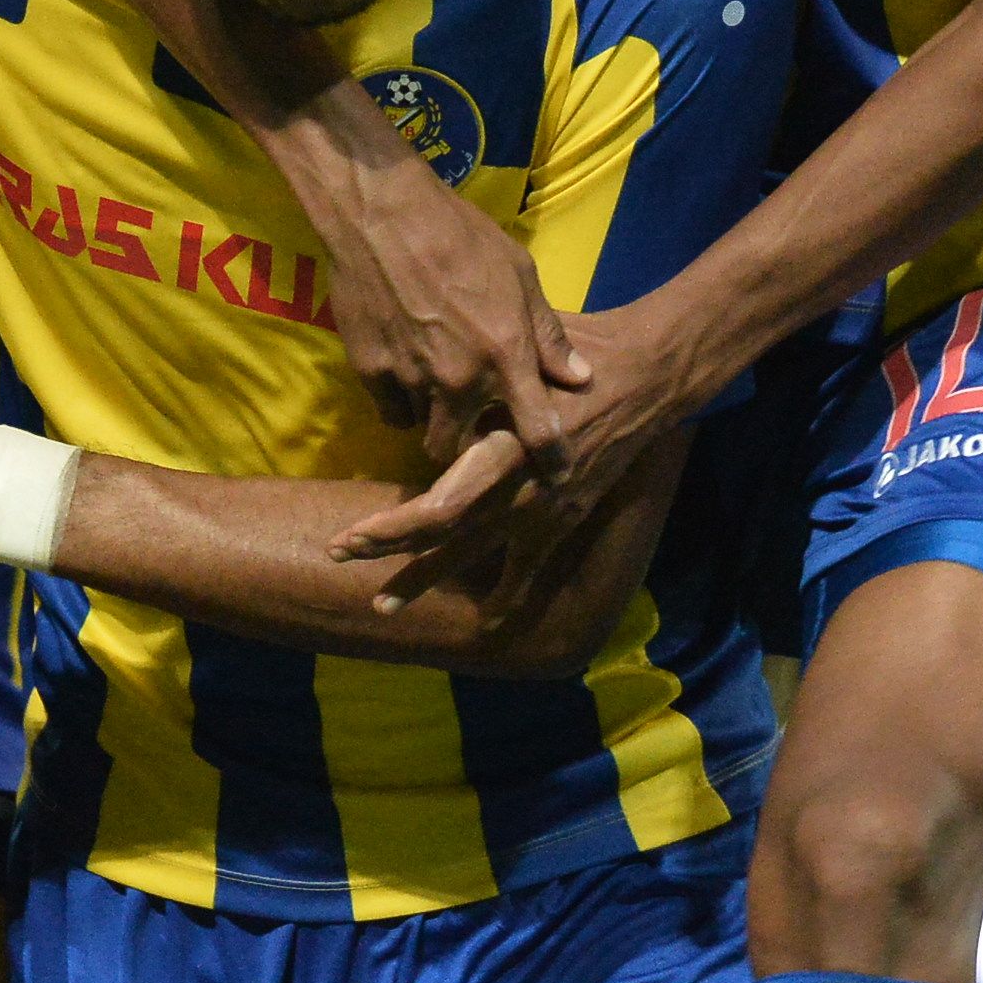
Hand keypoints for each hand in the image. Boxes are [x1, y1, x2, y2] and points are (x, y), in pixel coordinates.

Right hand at [291, 129, 589, 476]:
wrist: (381, 212)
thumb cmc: (460, 234)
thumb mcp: (520, 274)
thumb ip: (547, 334)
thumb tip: (579, 377)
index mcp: (504, 355)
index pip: (539, 432)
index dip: (553, 461)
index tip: (558, 472)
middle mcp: (459, 379)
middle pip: (463, 450)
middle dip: (470, 448)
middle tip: (473, 426)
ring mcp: (410, 378)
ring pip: (423, 431)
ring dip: (434, 419)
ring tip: (436, 392)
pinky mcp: (369, 370)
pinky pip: (390, 409)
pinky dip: (401, 400)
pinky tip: (404, 371)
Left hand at [338, 302, 702, 585]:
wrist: (642, 378)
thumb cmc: (568, 358)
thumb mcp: (511, 364)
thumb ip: (470, 383)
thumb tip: (417, 381)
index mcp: (501, 452)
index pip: (439, 508)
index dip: (393, 530)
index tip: (350, 536)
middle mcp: (518, 491)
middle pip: (444, 535)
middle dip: (389, 548)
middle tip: (339, 553)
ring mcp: (543, 511)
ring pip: (475, 554)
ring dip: (425, 577)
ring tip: (383, 603)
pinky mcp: (565, 516)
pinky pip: (532, 569)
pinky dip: (509, 599)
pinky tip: (486, 623)